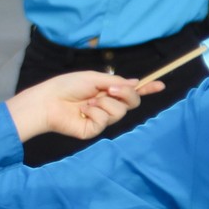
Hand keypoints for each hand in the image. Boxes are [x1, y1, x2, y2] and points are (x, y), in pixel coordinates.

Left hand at [4, 70, 150, 142]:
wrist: (48, 101)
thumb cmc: (66, 87)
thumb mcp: (93, 78)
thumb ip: (115, 81)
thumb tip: (135, 82)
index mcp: (107, 91)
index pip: (131, 91)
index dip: (147, 88)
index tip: (160, 84)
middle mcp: (107, 105)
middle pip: (133, 102)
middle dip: (126, 94)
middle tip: (111, 90)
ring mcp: (102, 118)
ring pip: (120, 111)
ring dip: (104, 103)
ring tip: (87, 102)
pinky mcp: (94, 130)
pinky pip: (106, 120)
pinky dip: (95, 112)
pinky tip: (82, 111)